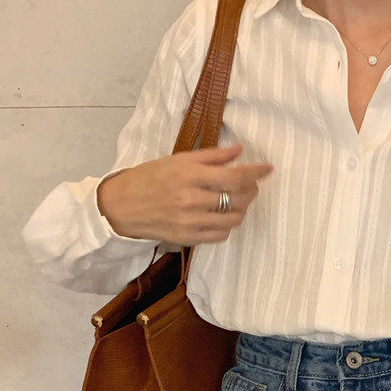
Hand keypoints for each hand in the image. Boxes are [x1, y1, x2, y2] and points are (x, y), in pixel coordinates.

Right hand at [97, 142, 273, 244]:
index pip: (233, 176)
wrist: (122, 206)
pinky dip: (228, 225)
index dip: (255, 172)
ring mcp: (190, 222)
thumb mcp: (177, 160)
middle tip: (250, 184)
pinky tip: (222, 215)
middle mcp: (191, 199)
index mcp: (188, 175)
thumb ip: (211, 156)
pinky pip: (221, 235)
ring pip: (233, 219)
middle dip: (251, 190)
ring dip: (242, 208)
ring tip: (237, 199)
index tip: (268, 168)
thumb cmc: (149, 178)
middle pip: (238, 198)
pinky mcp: (188, 239)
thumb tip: (239, 150)